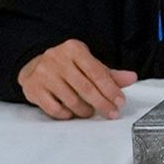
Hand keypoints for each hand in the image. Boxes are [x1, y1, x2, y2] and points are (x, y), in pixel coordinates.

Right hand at [17, 37, 139, 121]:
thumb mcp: (87, 64)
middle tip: (111, 112)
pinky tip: (71, 112)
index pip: (97, 72)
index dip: (110, 89)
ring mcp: (43, 74)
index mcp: (73, 49)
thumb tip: (131, 78)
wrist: (34, 66)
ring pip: (71, 100)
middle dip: (102, 103)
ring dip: (84, 110)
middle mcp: (56, 59)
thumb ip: (109, 73)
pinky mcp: (33, 88)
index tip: (120, 102)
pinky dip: (66, 114)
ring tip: (89, 111)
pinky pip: (55, 108)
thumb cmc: (66, 66)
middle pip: (85, 88)